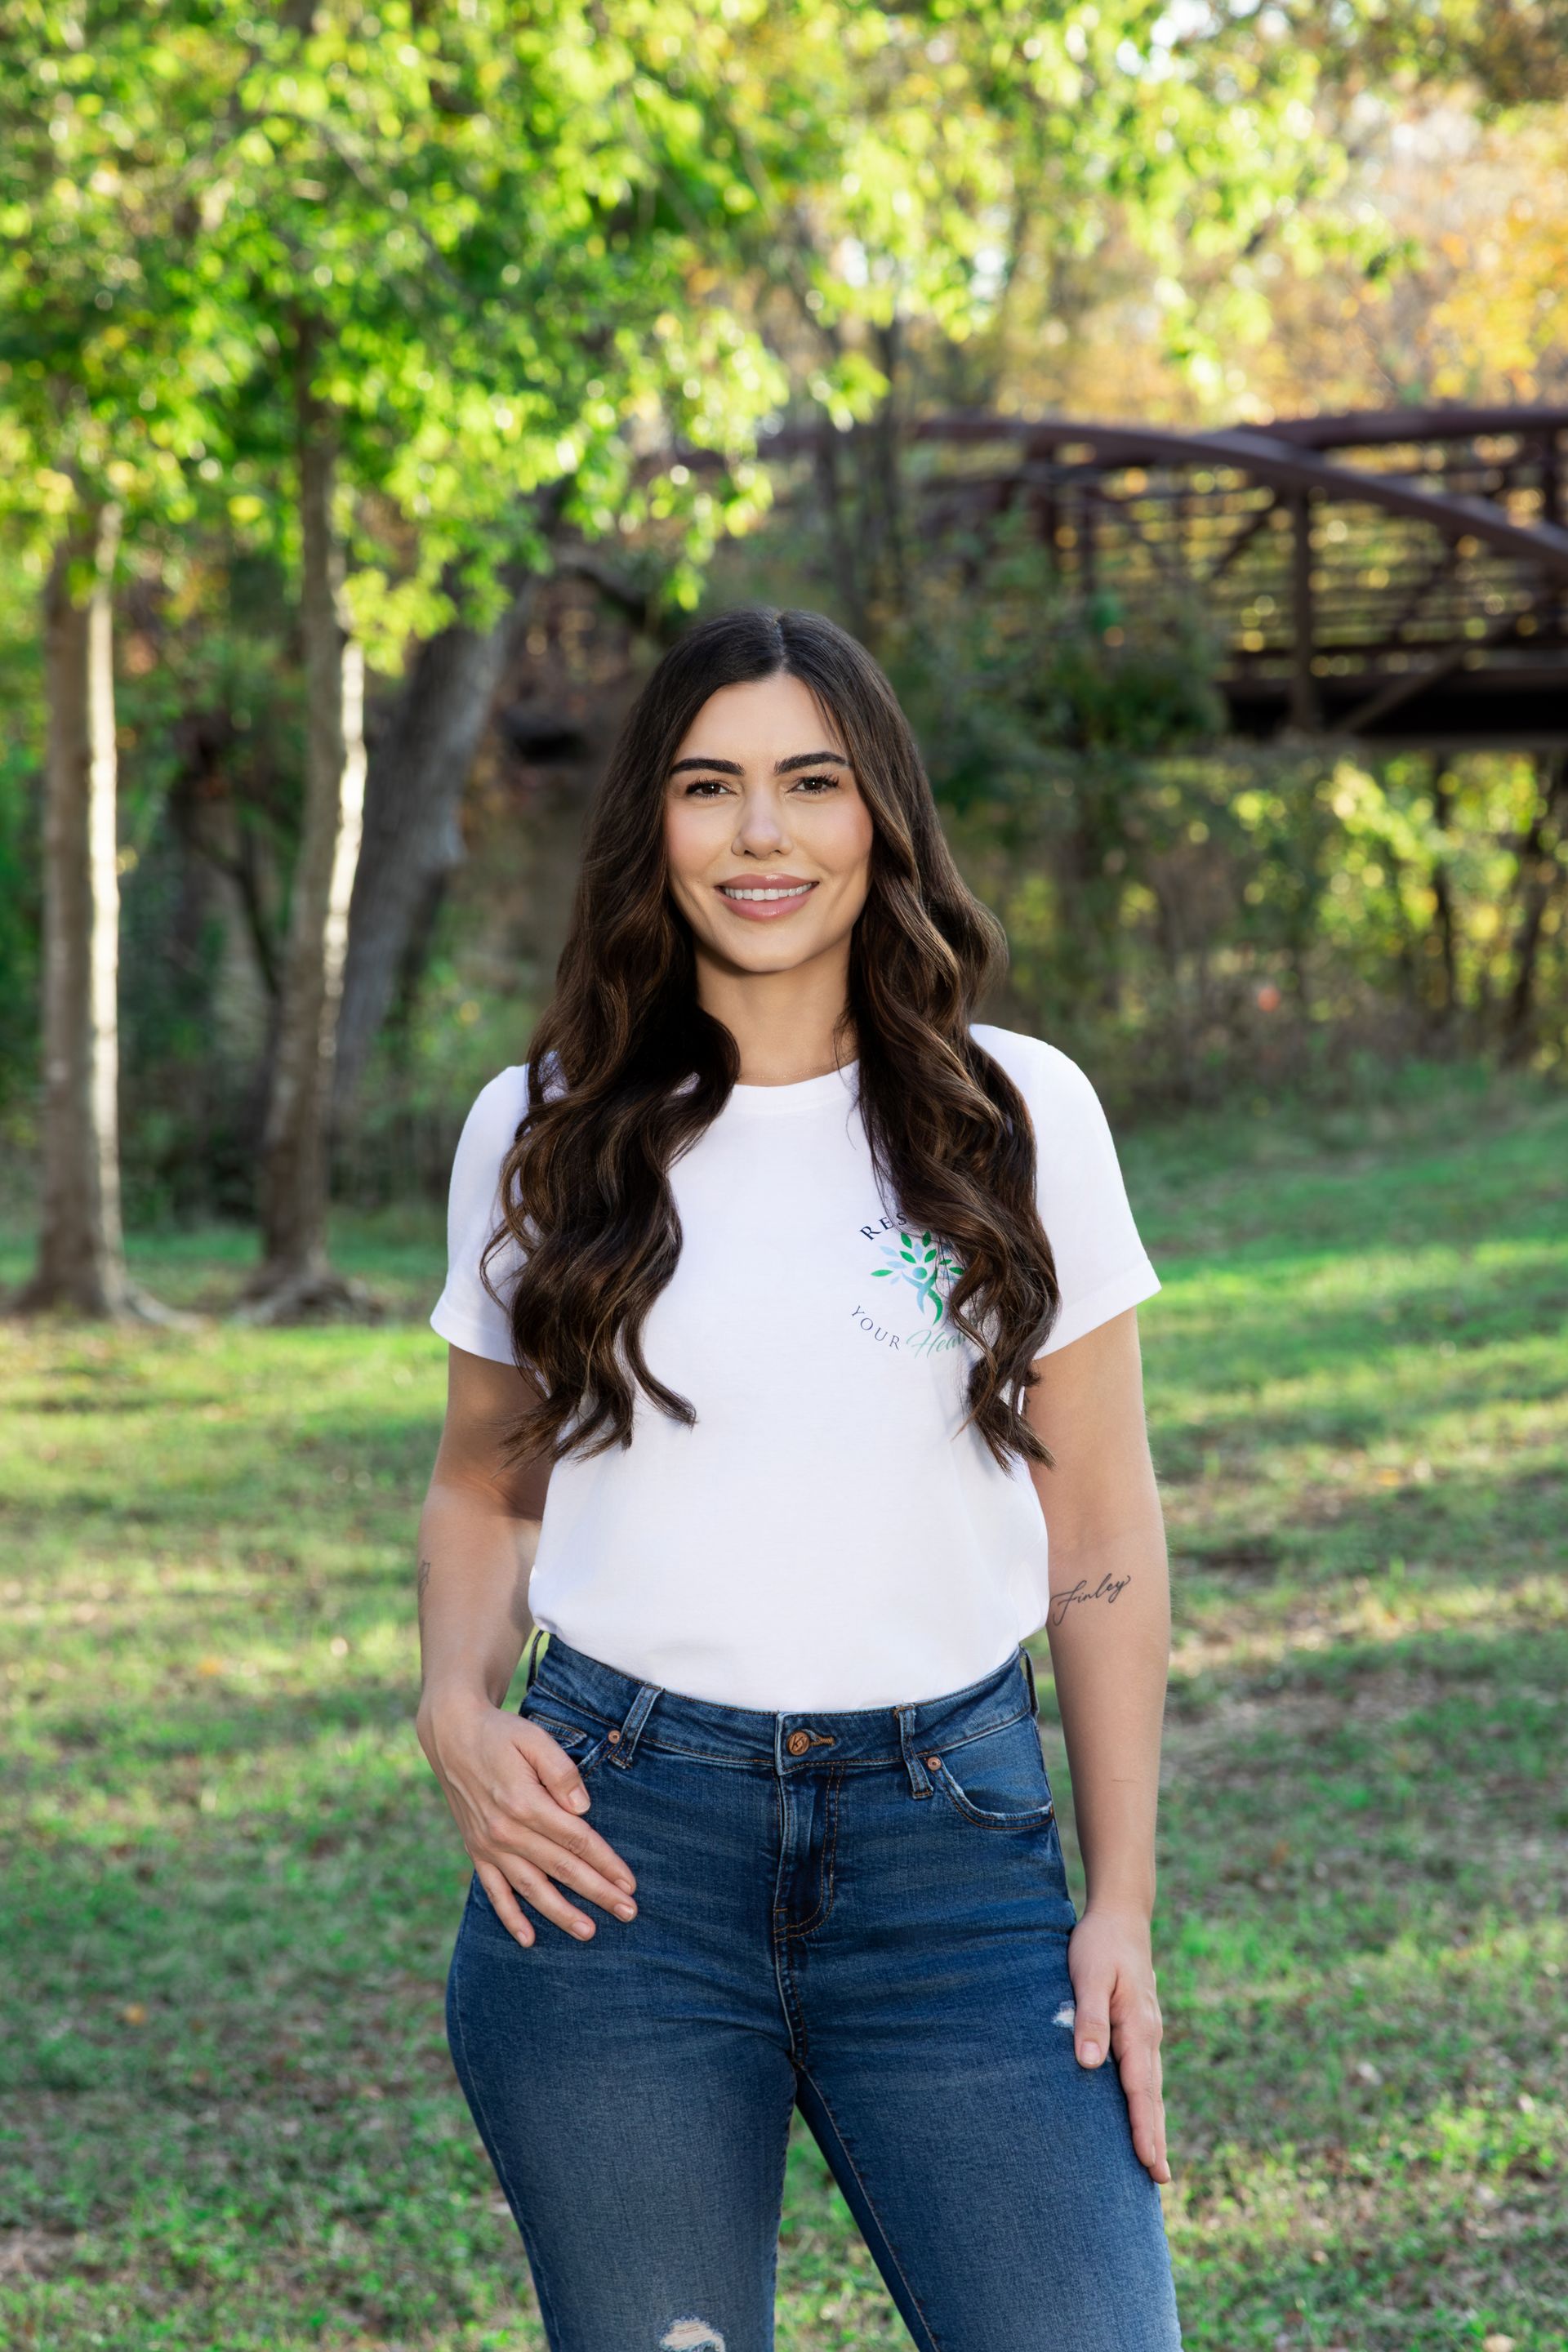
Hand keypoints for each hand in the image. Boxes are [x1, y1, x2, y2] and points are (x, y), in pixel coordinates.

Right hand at [417, 1692, 637, 1947]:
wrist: (452, 1736)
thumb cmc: (501, 1734)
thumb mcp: (534, 1739)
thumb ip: (562, 1772)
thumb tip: (583, 1809)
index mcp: (525, 1803)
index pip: (576, 1840)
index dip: (606, 1862)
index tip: (630, 1883)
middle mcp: (506, 1831)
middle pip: (561, 1868)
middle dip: (597, 1893)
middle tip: (628, 1912)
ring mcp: (489, 1845)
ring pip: (531, 1888)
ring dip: (560, 1913)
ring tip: (588, 1932)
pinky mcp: (476, 1851)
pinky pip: (494, 1891)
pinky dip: (510, 1917)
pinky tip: (528, 1939)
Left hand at [1067, 1902, 1170, 2183]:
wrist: (1121, 1915)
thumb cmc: (1098, 1944)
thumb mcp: (1087, 1976)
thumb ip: (1089, 2019)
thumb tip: (1090, 2066)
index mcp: (1138, 2026)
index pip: (1140, 2087)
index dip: (1143, 2127)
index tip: (1147, 2161)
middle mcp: (1149, 2035)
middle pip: (1152, 2096)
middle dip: (1155, 2138)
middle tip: (1160, 2181)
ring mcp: (1148, 2032)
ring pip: (1151, 2087)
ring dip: (1154, 2124)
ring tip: (1154, 2163)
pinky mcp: (1140, 2028)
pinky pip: (1145, 2073)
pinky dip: (1147, 2102)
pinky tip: (1143, 2116)